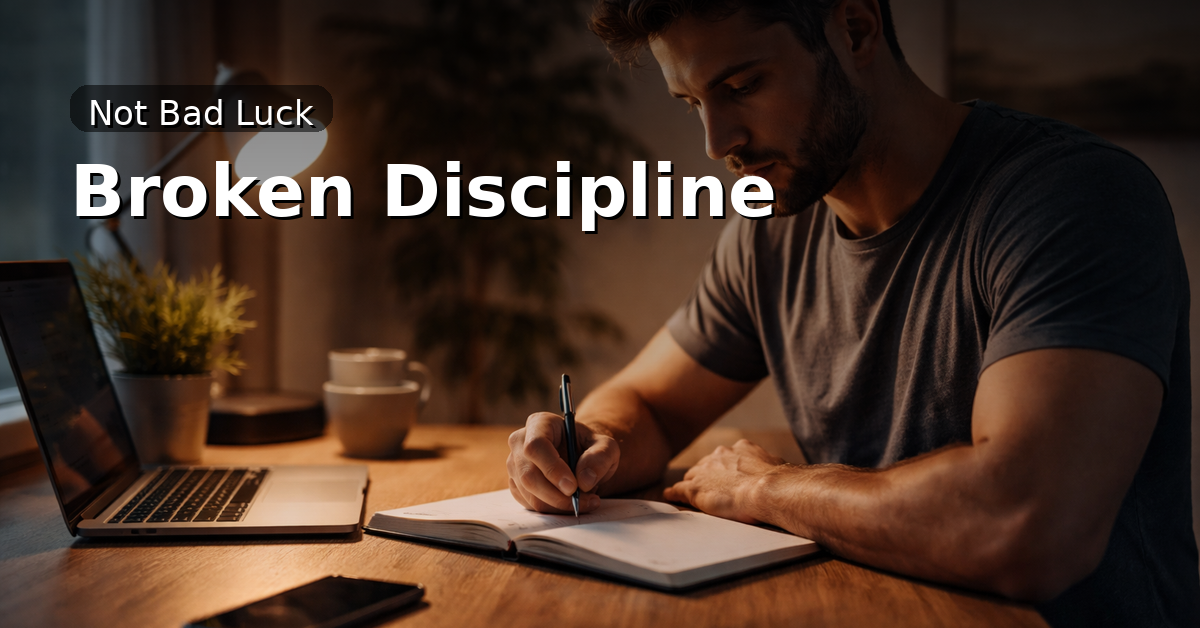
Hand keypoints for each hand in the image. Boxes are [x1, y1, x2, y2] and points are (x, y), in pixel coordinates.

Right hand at [507, 412, 619, 513]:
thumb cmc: (591, 448)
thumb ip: (600, 458)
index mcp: (539, 423)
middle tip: (583, 501)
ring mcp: (515, 465)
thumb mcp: (606, 447)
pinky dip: (553, 510)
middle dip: (557, 495)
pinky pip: (531, 504)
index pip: (535, 446)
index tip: (572, 487)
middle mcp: (520, 442)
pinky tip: (571, 503)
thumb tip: (584, 480)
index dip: (552, 468)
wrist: (581, 458)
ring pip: (530, 494)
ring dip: (559, 505)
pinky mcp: (516, 485)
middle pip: (529, 475)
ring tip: (585, 501)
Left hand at [663, 439, 785, 523]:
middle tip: (707, 487)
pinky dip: (674, 493)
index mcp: (740, 449)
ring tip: (685, 492)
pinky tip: (669, 496)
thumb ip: (769, 467)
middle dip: (705, 474)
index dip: (724, 468)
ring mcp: (705, 472)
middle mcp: (720, 455)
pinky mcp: (695, 489)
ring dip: (689, 483)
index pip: (726, 457)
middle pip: (706, 465)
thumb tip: (777, 471)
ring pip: (691, 476)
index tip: (725, 475)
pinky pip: (679, 490)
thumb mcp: (776, 466)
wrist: (767, 489)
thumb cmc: (778, 481)